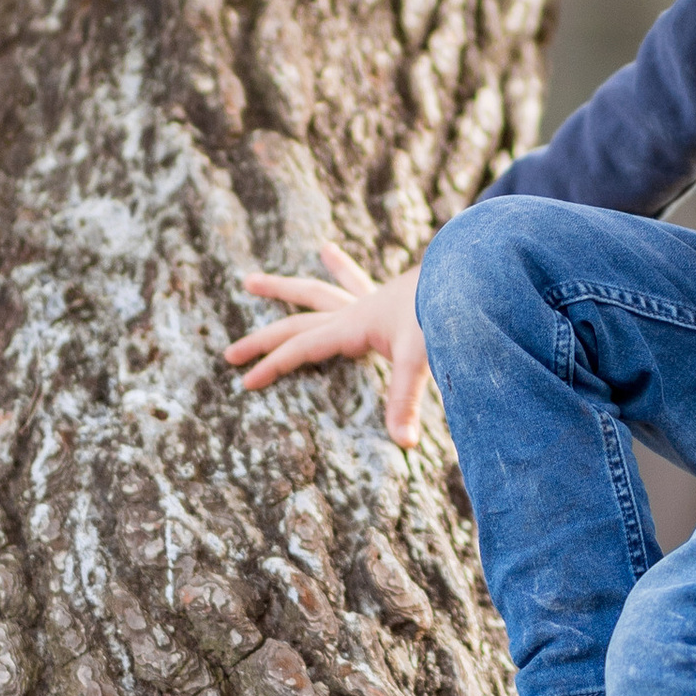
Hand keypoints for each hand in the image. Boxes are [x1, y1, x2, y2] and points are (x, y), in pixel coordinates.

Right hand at [225, 241, 430, 443]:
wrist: (465, 273)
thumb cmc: (443, 312)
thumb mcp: (420, 359)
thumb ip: (406, 400)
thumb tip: (403, 443)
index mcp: (352, 326)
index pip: (301, 348)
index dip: (272, 366)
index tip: (245, 382)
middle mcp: (353, 310)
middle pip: (296, 323)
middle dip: (263, 341)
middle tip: (230, 352)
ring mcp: (368, 299)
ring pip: (315, 292)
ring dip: (284, 290)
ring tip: (250, 280)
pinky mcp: (385, 294)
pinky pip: (353, 281)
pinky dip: (339, 269)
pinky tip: (327, 253)